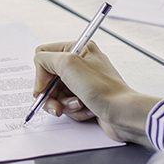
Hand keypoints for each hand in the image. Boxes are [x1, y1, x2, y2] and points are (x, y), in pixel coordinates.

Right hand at [32, 41, 159, 147]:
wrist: (124, 114)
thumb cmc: (103, 89)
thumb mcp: (69, 64)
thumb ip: (46, 59)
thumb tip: (39, 65)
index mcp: (78, 48)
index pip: (45, 56)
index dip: (42, 73)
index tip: (45, 86)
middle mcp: (81, 64)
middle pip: (49, 77)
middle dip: (52, 94)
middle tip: (57, 104)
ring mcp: (83, 82)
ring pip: (57, 94)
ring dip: (64, 103)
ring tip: (78, 105)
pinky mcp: (86, 98)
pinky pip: (67, 104)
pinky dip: (74, 110)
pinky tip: (86, 110)